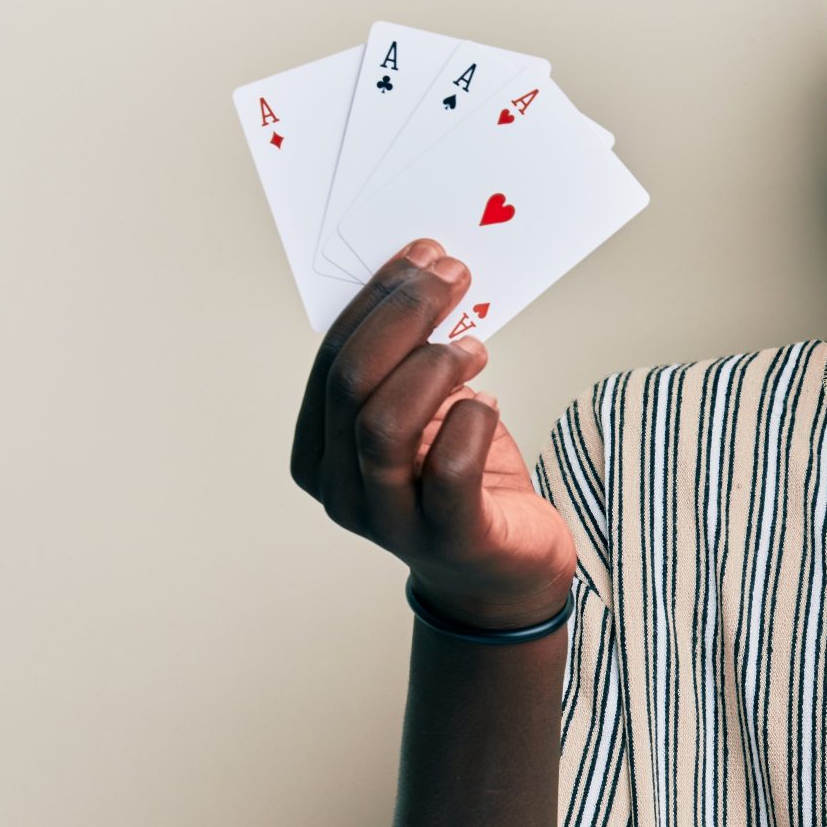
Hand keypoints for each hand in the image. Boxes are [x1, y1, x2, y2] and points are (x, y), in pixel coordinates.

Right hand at [289, 240, 576, 629]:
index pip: (333, 360)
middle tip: (453, 274)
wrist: (506, 572)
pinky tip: (488, 404)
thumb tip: (429, 278)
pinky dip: (471, 423)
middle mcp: (342, 491)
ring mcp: (390, 521)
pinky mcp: (449, 539)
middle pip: (352, 383)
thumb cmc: (465, 482)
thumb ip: (412, 364)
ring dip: (433, 365)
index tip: (422, 254)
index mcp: (320, 452)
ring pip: (384, 424)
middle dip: (404, 315)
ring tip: (475, 347)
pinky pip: (449, 469)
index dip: (376, 300)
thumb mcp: (429, 414)